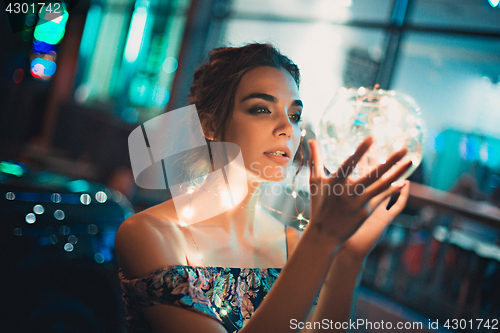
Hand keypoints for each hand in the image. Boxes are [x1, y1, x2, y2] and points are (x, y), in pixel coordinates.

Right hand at [307, 137, 411, 251]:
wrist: (324, 234)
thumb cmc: (318, 205)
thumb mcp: (315, 182)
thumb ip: (315, 160)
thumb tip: (311, 140)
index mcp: (334, 183)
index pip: (349, 164)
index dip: (360, 151)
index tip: (371, 138)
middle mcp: (349, 193)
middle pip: (373, 174)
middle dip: (391, 160)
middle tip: (405, 148)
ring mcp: (359, 203)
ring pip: (383, 185)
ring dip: (398, 173)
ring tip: (411, 161)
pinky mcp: (367, 212)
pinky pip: (383, 197)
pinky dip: (393, 188)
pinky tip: (403, 181)